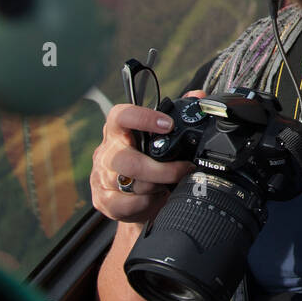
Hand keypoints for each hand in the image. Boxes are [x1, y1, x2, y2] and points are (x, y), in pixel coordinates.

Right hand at [90, 92, 201, 223]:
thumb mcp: (159, 137)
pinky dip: (146, 203)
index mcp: (119, 130)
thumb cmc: (146, 158)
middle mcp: (107, 151)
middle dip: (162, 170)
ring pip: (131, 184)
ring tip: (168, 184)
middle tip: (184, 169)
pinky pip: (126, 204)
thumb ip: (178, 113)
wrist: (132, 194)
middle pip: (128, 160)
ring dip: (156, 186)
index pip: (122, 116)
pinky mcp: (104, 200)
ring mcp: (102, 177)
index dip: (144, 118)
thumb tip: (199, 95)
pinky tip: (155, 197)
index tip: (168, 124)